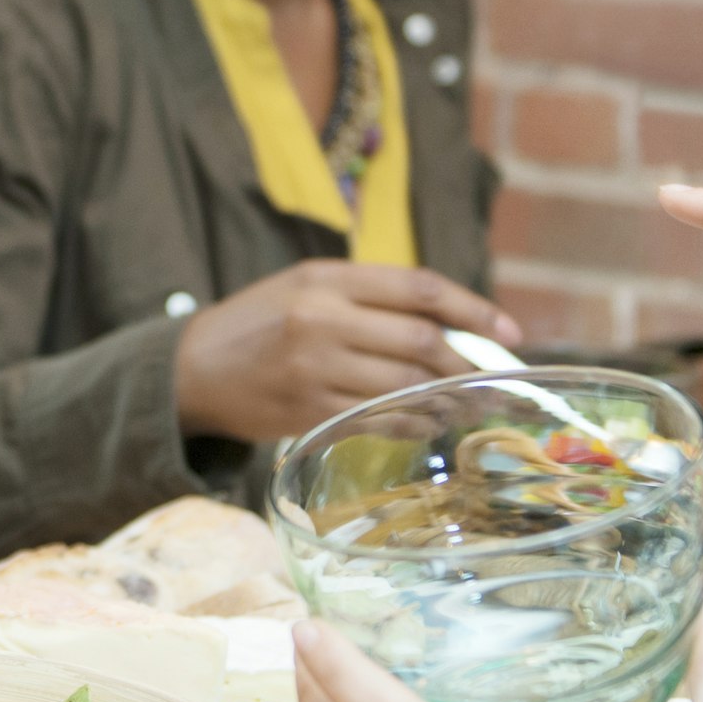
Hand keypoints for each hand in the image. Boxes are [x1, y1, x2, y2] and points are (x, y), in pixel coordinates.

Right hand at [171, 261, 522, 445]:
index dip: (474, 311)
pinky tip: (432, 422)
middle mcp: (322, 320)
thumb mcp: (307, 285)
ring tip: (473, 403)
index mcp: (327, 279)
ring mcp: (315, 369)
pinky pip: (379, 419)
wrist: (193, 368)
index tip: (509, 333)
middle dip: (469, 364)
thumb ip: (371, 295)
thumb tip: (453, 324)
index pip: (420, 289)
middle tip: (496, 379)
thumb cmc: (261, 321)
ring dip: (450, 398)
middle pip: (422, 342)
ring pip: (406, 385)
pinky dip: (415, 423)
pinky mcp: (308, 412)